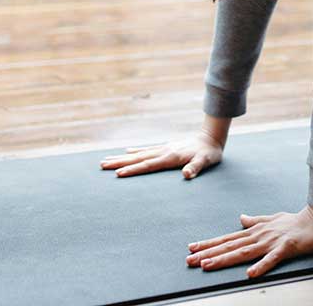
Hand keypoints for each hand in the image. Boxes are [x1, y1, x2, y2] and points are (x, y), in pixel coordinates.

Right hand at [99, 130, 223, 178]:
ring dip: (123, 157)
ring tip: (107, 159)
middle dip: (119, 163)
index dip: (133, 170)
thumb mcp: (206, 161)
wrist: (211, 137)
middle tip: (102, 165)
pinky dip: (135, 151)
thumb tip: (186, 174)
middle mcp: (163, 151)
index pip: (148, 165)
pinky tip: (127, 151)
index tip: (118, 174)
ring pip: (139, 154)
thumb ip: (196, 168)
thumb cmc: (209, 153)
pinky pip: (146, 150)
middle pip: (137, 158)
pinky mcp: (165, 147)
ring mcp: (163, 148)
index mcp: (170, 157)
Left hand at [186, 206, 312, 277]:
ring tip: (207, 266)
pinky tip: (250, 274)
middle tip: (190, 261)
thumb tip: (241, 218)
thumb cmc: (296, 221)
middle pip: (230, 246)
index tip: (192, 248)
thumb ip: (255, 220)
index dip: (209, 244)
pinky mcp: (286, 248)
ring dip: (225, 259)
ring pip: (244, 252)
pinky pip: (272, 259)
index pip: (228, 238)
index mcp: (256, 230)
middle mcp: (259, 236)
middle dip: (209, 254)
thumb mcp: (272, 219)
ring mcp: (272, 242)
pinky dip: (261, 266)